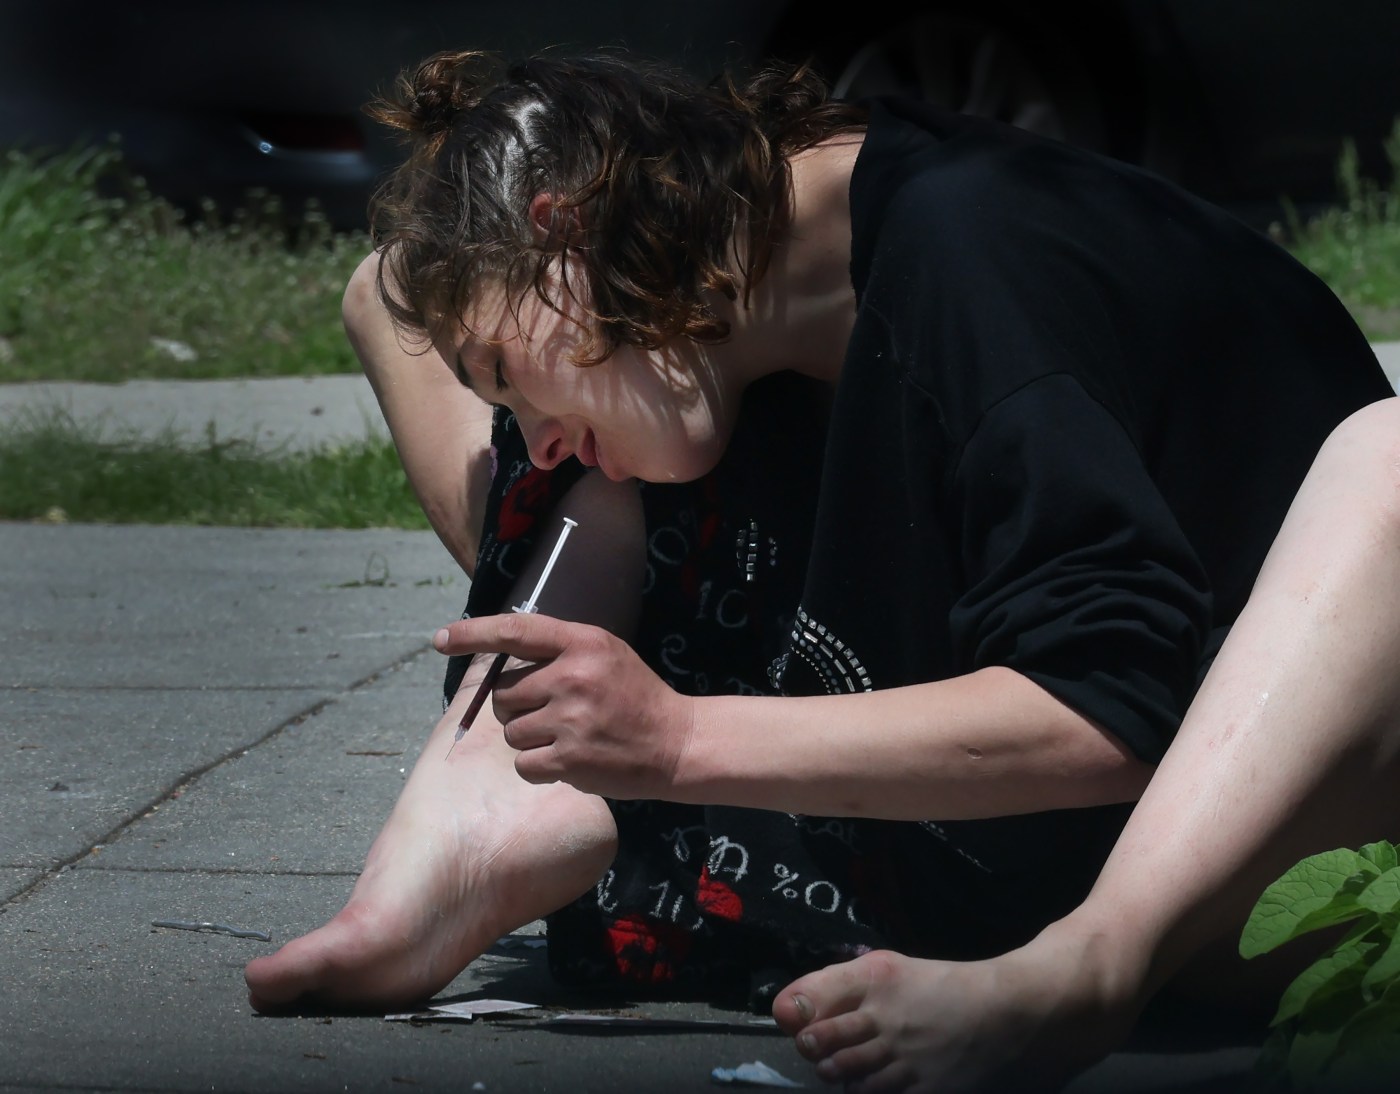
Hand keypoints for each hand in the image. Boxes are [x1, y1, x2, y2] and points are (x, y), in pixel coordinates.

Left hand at [433, 613, 695, 799]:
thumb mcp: (604, 653)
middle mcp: (572, 676)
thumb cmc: (634, 695)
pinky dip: (538, 765)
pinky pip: (524, 763)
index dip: (473, 633)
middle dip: (517, 706)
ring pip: (511, 731)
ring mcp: (570, 719)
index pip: (515, 630)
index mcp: (581, 643)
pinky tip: (567, 759)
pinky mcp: (570, 758)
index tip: (442, 638)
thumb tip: (499, 656)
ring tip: (567, 736)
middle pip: (505, 693)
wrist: (675, 741)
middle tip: (551, 712)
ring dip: (529, 738)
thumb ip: (559, 650)